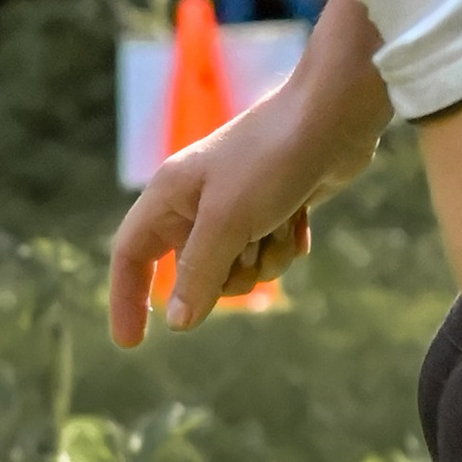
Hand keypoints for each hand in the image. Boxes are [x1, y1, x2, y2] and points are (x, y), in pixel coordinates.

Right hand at [107, 102, 323, 341]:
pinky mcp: (272, 210)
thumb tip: (178, 322)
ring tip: (281, 222)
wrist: (333, 117)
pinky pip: (269, 255)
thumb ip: (199, 274)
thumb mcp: (228, 222)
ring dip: (265, 259)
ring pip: (239, 269)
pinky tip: (300, 216)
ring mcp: (236, 207)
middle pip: (194, 273)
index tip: (132, 344)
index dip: (128, 298)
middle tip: (251, 248)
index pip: (131, 255)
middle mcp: (196, 203)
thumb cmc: (272, 160)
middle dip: (228, 274)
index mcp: (169, 196)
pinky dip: (286, 245)